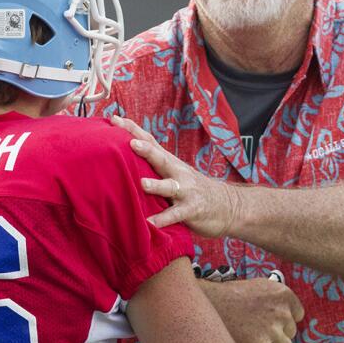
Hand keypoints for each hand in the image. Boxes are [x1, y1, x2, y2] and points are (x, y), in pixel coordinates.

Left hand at [111, 115, 241, 237]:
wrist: (229, 206)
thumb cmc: (194, 190)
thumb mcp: (175, 174)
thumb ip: (155, 168)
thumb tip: (126, 159)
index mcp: (171, 163)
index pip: (150, 142)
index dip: (133, 130)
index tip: (114, 119)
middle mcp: (178, 173)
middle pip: (161, 158)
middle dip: (146, 150)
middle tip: (130, 142)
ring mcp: (186, 191)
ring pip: (170, 186)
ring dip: (156, 185)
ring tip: (142, 183)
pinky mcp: (192, 210)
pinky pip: (176, 215)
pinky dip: (163, 219)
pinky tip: (150, 223)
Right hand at [199, 276, 304, 342]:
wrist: (209, 304)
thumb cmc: (232, 296)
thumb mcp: (260, 287)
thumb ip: (278, 300)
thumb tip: (291, 315)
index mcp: (284, 294)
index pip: (297, 315)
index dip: (283, 320)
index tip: (270, 320)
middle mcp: (281, 311)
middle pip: (291, 333)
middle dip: (277, 333)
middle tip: (257, 329)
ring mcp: (272, 329)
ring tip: (254, 338)